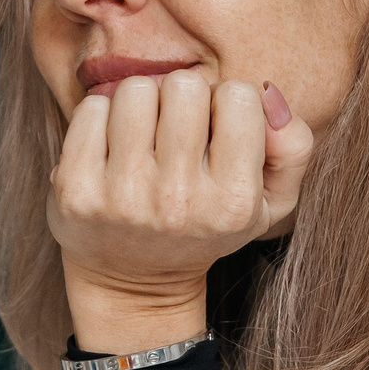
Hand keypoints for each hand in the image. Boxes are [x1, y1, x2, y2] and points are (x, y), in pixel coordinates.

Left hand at [47, 70, 314, 354]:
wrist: (133, 283)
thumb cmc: (205, 228)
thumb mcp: (270, 203)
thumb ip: (293, 147)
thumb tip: (266, 92)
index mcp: (234, 202)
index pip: (239, 95)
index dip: (227, 104)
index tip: (216, 131)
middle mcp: (179, 201)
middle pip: (184, 86)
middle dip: (181, 99)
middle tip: (175, 131)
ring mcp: (123, 196)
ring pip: (135, 89)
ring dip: (141, 104)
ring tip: (143, 136)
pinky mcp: (75, 190)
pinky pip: (91, 109)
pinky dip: (102, 117)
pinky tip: (111, 148)